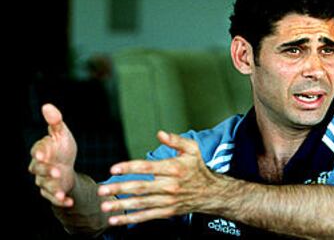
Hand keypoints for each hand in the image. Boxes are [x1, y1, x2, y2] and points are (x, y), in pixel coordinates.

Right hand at [28, 103, 77, 206]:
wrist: (66, 165)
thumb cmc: (62, 148)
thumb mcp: (62, 134)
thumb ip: (55, 122)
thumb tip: (47, 106)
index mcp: (42, 151)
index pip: (37, 151)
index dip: (40, 153)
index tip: (43, 154)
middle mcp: (40, 167)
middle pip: (39, 170)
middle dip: (47, 171)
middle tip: (56, 172)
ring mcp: (45, 180)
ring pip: (45, 186)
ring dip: (53, 189)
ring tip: (61, 191)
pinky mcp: (53, 191)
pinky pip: (54, 198)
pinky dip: (61, 200)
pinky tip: (69, 201)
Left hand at [98, 131, 218, 225]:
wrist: (210, 192)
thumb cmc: (198, 168)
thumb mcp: (192, 149)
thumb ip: (176, 140)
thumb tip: (160, 133)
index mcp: (173, 168)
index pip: (148, 168)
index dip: (130, 168)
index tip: (114, 169)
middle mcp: (170, 186)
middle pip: (141, 187)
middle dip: (120, 188)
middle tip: (102, 189)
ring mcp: (168, 200)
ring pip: (141, 203)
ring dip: (121, 205)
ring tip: (105, 206)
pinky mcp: (167, 211)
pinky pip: (146, 216)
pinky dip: (130, 219)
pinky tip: (116, 220)